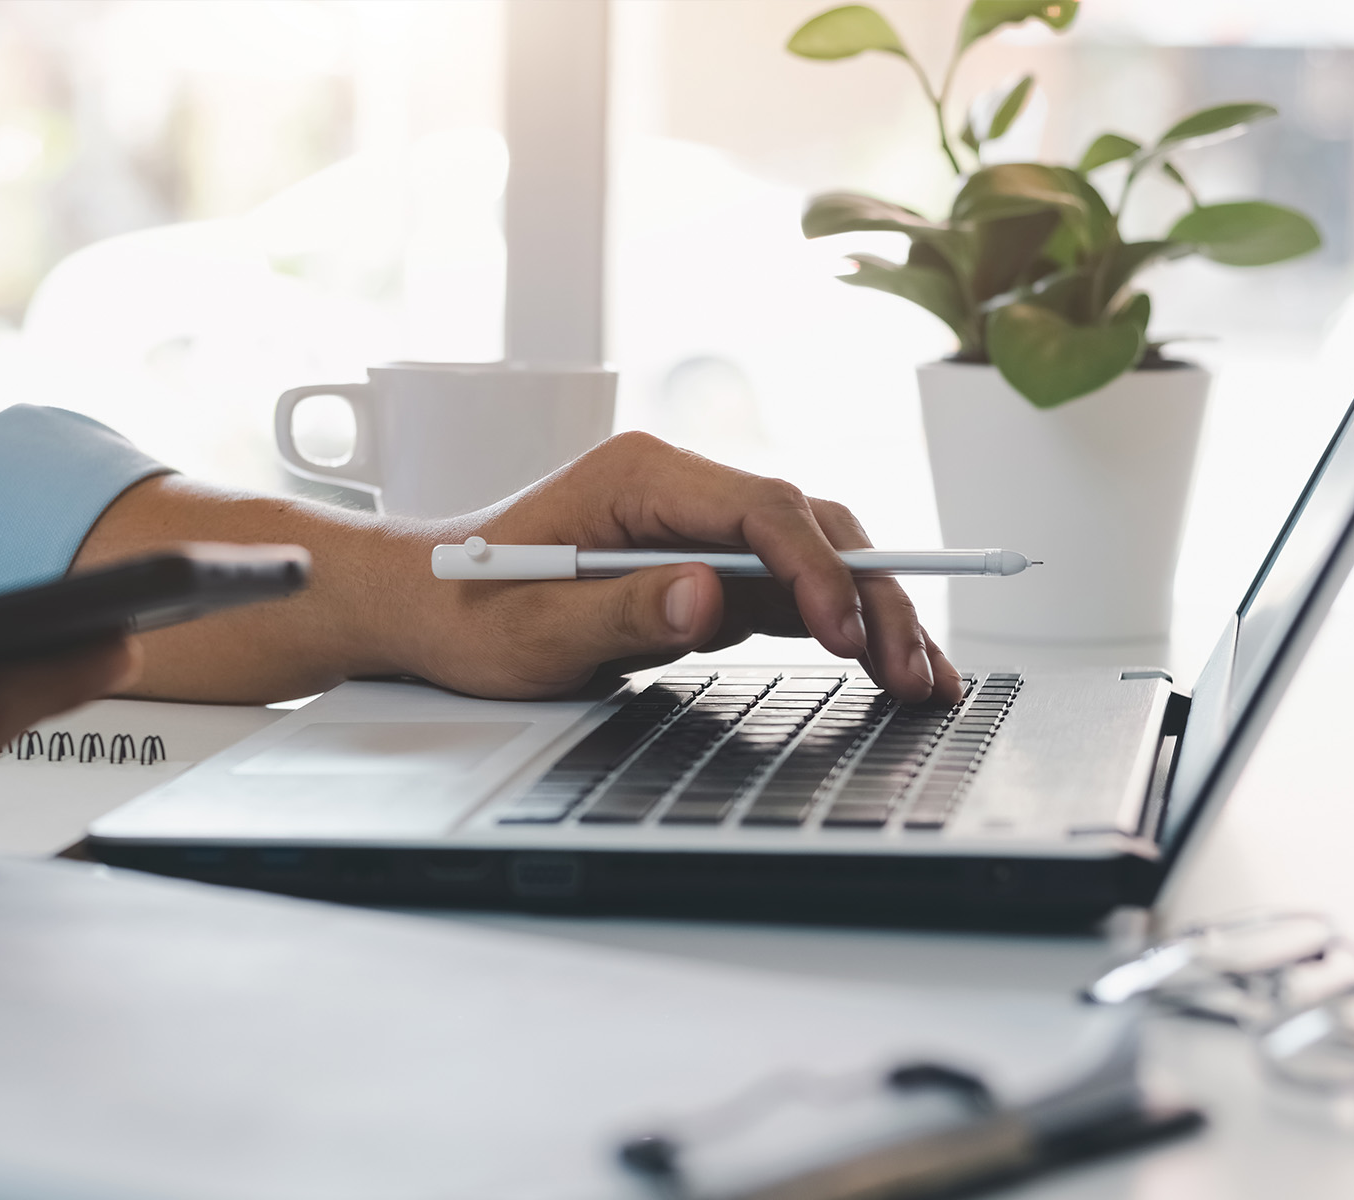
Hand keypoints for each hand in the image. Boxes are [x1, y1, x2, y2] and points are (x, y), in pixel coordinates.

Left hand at [400, 433, 963, 701]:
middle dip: (869, 596)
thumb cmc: (466, 609)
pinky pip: (792, 596)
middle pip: (807, 529)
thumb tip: (707, 598)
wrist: (427, 609)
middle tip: (913, 670)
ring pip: (816, 560)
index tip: (842, 633)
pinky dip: (842, 631)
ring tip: (926, 681)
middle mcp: (683, 492)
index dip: (812, 568)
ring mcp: (702, 532)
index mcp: (641, 475)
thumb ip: (620, 610)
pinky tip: (889, 668)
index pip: (760, 507)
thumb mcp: (531, 627)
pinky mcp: (708, 573)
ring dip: (874, 616)